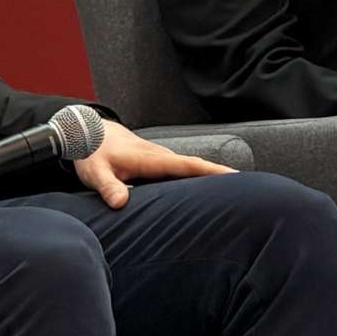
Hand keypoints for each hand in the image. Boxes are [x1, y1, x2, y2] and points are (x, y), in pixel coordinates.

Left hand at [73, 123, 234, 209]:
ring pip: (188, 169)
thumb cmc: (93, 153)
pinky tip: (202, 190)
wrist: (88, 132)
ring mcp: (159, 158)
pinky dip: (195, 177)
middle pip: (195, 167)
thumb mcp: (95, 172)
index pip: (186, 166)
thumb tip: (121, 203)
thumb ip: (108, 187)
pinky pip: (180, 170)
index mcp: (150, 159)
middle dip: (220, 176)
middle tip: (248, 189)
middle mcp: (160, 156)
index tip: (234, 176)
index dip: (210, 171)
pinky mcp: (156, 162)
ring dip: (209, 177)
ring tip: (233, 193)